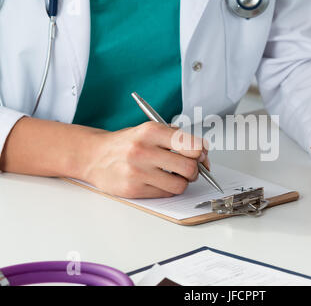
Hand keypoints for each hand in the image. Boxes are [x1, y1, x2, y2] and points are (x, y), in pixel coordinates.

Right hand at [82, 121, 209, 198]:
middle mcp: (144, 150)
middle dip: (195, 170)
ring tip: (174, 176)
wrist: (94, 156)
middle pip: (189, 167)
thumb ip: (176, 138)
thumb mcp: (148, 130)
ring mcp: (138, 171)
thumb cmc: (126, 143)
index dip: (202, 153)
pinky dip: (168, 189)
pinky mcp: (134, 189)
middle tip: (190, 169)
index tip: (201, 155)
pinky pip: (166, 194)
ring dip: (182, 182)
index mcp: (151, 131)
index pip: (192, 145)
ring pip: (180, 185)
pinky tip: (159, 181)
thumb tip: (203, 153)